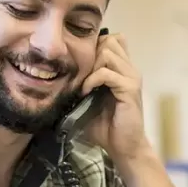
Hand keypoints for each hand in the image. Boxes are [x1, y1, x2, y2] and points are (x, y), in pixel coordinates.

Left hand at [81, 32, 151, 163]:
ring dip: (91, 66)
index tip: (80, 65)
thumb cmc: (105, 126)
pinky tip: (85, 93)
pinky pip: (107, 73)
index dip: (94, 46)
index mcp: (122, 69)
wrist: (123, 147)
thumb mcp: (88, 100)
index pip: (111, 39)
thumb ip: (81, 83)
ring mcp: (132, 77)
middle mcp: (129, 69)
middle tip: (81, 74)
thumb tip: (56, 73)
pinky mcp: (130, 89)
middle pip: (109, 39)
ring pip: (107, 51)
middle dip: (91, 53)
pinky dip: (92, 80)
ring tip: (84, 83)